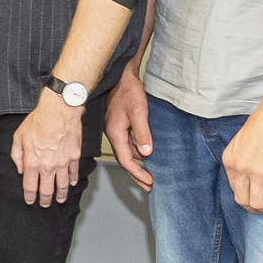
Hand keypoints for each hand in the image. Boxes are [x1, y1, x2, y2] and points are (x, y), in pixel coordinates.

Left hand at [11, 92, 86, 205]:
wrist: (58, 111)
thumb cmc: (39, 121)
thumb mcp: (18, 137)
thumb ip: (17, 156)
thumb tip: (20, 169)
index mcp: (33, 163)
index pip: (30, 187)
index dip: (30, 197)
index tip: (30, 201)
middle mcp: (48, 166)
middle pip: (47, 190)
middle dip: (45, 200)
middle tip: (45, 204)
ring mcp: (63, 163)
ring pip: (62, 185)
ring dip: (60, 194)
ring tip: (60, 200)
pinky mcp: (74, 156)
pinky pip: (73, 173)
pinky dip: (73, 180)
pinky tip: (71, 184)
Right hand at [103, 74, 155, 191]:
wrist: (121, 75)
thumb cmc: (128, 91)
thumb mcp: (138, 112)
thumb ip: (142, 133)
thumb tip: (146, 153)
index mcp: (115, 133)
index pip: (126, 160)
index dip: (137, 173)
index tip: (148, 182)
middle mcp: (114, 134)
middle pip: (124, 160)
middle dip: (136, 174)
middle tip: (147, 186)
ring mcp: (116, 129)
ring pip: (127, 152)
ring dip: (137, 163)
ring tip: (149, 173)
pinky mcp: (120, 124)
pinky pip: (128, 143)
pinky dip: (136, 152)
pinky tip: (145, 153)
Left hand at [222, 112, 262, 213]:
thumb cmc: (262, 125)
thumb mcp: (240, 142)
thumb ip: (240, 160)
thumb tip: (246, 178)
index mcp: (229, 161)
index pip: (233, 189)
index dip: (246, 196)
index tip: (255, 196)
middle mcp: (240, 169)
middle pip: (242, 201)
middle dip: (254, 209)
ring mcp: (256, 172)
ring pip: (258, 203)